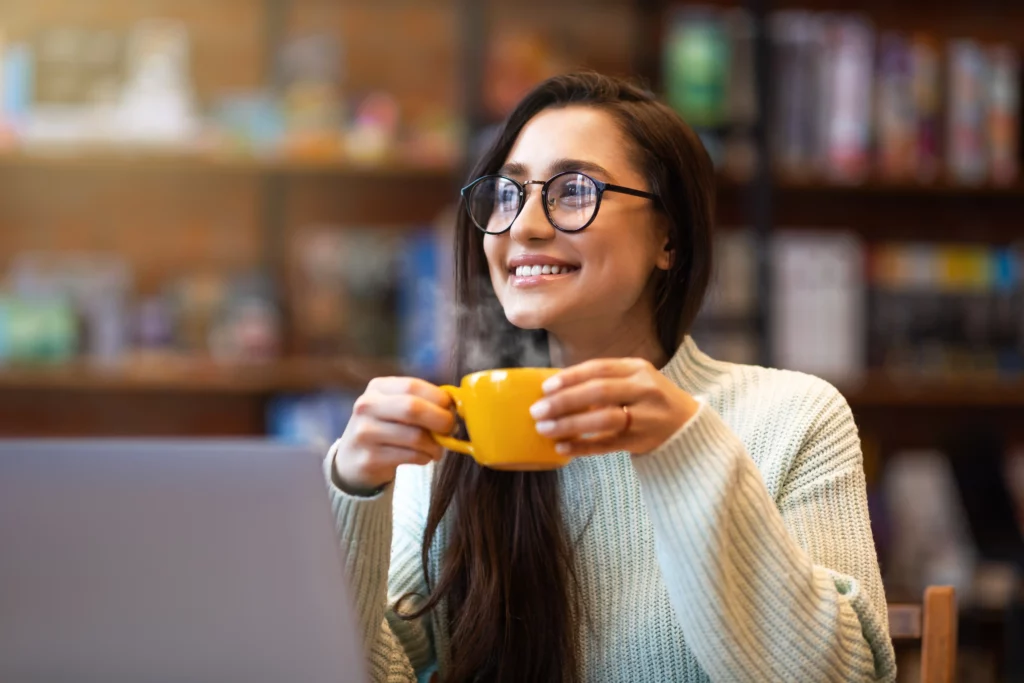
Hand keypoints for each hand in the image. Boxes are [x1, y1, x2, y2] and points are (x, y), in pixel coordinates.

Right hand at [334, 377, 455, 492]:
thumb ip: (421, 403)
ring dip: (435, 445)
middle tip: (451, 429)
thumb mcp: (395, 408)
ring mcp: (364, 433)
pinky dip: (424, 458)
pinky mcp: (368, 459)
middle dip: (440, 419)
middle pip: (412, 408)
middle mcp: (366, 407)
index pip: (412, 386)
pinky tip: (422, 457)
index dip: (438, 397)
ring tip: (437, 448)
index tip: (452, 408)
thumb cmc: (385, 429)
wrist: (352, 460)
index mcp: (376, 388)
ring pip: (414, 437)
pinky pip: (410, 456)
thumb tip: (455, 407)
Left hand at [529, 358, 699, 456]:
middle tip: (537, 410)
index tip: (545, 387)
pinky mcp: (642, 441)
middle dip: (563, 401)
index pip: (599, 368)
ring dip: (569, 424)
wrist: (686, 425)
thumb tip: (554, 388)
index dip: (570, 377)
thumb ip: (602, 380)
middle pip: (598, 392)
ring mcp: (645, 416)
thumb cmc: (647, 400)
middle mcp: (644, 390)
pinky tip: (562, 447)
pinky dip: (583, 447)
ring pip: (603, 419)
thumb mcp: (633, 380)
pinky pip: (607, 445)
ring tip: (544, 429)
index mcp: (638, 368)